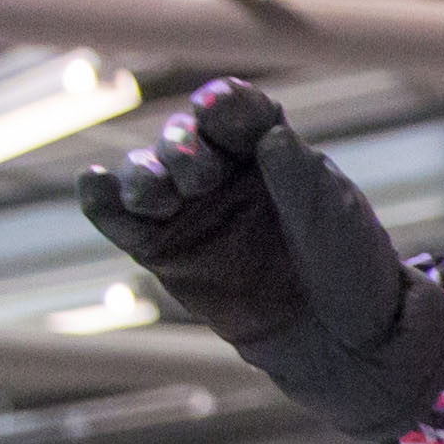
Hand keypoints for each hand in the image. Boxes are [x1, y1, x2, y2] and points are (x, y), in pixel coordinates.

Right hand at [76, 77, 443, 440]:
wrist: (343, 340)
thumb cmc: (347, 266)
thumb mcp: (333, 212)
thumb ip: (296, 171)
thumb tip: (269, 133)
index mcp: (267, 148)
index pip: (234, 109)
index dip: (221, 104)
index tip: (217, 107)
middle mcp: (221, 170)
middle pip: (182, 138)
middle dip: (181, 147)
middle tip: (198, 175)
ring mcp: (187, 209)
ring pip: (144, 172)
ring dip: (141, 173)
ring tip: (158, 194)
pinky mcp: (162, 249)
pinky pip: (117, 217)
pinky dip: (99, 197)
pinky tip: (95, 183)